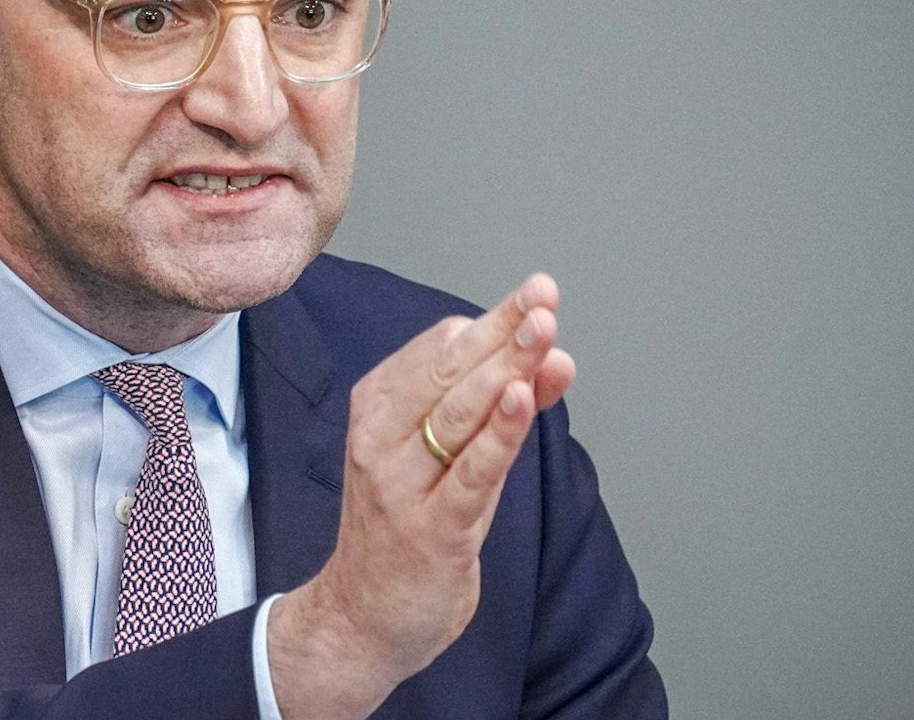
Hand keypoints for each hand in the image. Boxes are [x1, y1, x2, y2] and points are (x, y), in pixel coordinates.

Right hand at [269, 274, 575, 719]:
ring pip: (459, 413)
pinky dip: (498, 433)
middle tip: (544, 298)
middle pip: (449, 372)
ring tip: (543, 332)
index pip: (438, 349)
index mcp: (376, 409)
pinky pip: (470, 472)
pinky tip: (522, 399)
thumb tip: (551, 357)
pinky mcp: (430, 529)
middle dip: (502, 332)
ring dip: (505, 368)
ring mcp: (401, 485)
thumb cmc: (405, 530)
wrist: (362, 619)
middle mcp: (379, 439)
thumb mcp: (446, 461)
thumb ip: (496, 411)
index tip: (536, 294)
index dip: (492, 321)